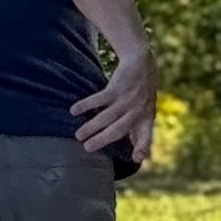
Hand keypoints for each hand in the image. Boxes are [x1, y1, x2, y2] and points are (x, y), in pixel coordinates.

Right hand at [72, 39, 155, 163]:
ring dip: (91, 127)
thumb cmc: (142, 91)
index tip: (135, 158)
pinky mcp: (116, 88)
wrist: (142, 62)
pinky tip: (74, 111)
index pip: (146, 136)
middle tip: (87, 148)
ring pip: (106, 117)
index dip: (142, 147)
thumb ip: (140, 130)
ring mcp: (127, 99)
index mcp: (146, 118)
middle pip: (118, 129)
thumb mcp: (146, 110)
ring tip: (78, 135)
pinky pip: (98, 100)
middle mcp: (137, 110)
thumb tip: (138, 156)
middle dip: (102, 140)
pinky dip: (85, 105)